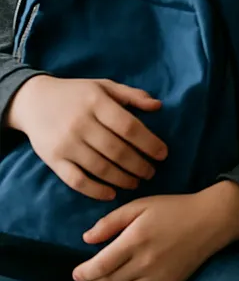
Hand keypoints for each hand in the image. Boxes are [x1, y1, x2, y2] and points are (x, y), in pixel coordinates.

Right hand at [5, 76, 165, 200]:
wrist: (33, 101)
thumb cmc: (77, 93)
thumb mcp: (105, 86)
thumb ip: (132, 95)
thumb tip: (158, 106)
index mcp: (97, 103)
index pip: (129, 127)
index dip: (149, 142)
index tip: (163, 154)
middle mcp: (81, 124)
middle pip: (117, 150)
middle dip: (139, 165)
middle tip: (152, 172)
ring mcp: (66, 144)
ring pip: (99, 168)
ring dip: (122, 179)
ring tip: (136, 182)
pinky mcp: (53, 160)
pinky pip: (76, 180)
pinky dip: (95, 190)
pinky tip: (111, 194)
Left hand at [73, 182, 238, 280]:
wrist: (211, 220)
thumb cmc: (174, 208)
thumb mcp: (142, 205)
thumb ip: (112, 222)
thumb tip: (86, 239)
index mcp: (136, 239)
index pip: (99, 267)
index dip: (83, 273)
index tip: (76, 273)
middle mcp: (145, 262)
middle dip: (95, 279)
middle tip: (95, 270)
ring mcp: (157, 277)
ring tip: (114, 273)